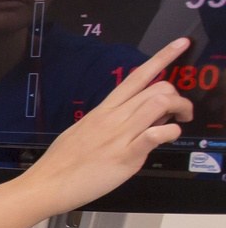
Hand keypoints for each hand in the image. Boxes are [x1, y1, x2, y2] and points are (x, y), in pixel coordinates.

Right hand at [29, 37, 194, 209]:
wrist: (45, 184)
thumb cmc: (61, 162)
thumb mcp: (83, 131)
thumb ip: (110, 123)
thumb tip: (135, 117)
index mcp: (104, 111)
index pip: (137, 76)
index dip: (163, 57)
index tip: (181, 43)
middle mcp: (114, 118)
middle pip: (157, 89)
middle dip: (179, 96)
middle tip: (182, 111)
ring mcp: (119, 136)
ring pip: (159, 104)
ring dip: (181, 109)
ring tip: (181, 121)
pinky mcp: (125, 157)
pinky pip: (155, 136)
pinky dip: (171, 132)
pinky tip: (169, 136)